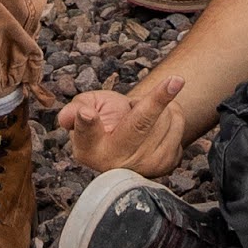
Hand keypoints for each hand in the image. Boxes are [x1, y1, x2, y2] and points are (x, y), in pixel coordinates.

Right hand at [60, 71, 196, 177]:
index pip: (87, 133)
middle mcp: (116, 163)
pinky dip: (172, 115)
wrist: (127, 144)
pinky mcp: (166, 166)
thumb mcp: (85, 108)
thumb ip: (75, 109)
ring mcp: (143, 168)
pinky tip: (157, 123)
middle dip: (158, 101)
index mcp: (89, 148)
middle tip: (177, 80)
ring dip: (158, 105)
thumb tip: (68, 117)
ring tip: (140, 113)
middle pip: (139, 124)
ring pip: (164, 119)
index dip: (86, 122)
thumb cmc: (102, 119)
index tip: (87, 113)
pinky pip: (179, 125)